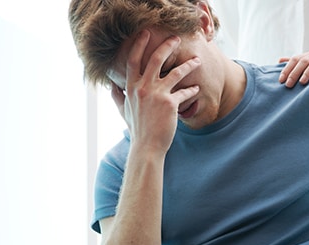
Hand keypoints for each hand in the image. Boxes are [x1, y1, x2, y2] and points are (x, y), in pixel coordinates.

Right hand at [110, 30, 200, 153]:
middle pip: (155, 59)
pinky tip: (196, 88)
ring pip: (175, 72)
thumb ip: (118, 96)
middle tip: (176, 38)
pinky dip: (191, 90)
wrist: (146, 146)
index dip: (139, 45)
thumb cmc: (136, 129)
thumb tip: (112, 86)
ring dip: (188, 65)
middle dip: (167, 45)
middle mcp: (142, 88)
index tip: (146, 33)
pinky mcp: (170, 104)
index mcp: (131, 87)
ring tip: (196, 61)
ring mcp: (156, 95)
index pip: (133, 60)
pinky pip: (184, 92)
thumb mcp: (123, 111)